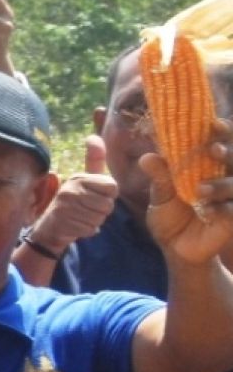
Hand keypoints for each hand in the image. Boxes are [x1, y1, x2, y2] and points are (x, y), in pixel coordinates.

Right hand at [27, 136, 116, 253]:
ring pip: (100, 218)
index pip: (112, 186)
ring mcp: (66, 207)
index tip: (96, 195)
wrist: (50, 227)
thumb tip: (93, 136)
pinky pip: (91, 229)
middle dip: (102, 211)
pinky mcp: (65, 223)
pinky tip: (77, 226)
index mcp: (79, 178)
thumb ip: (94, 160)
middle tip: (87, 209)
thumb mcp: (83, 179)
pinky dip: (87, 230)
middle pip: (108, 204)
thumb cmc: (73, 201)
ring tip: (82, 217)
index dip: (108, 195)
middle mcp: (71, 189)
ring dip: (95, 221)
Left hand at [144, 118, 232, 263]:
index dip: (222, 131)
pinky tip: (207, 213)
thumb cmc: (169, 217)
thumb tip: (146, 157)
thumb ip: (159, 177)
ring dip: (221, 183)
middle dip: (228, 150)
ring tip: (200, 191)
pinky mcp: (232, 218)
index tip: (213, 124)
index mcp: (205, 167)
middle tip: (213, 150)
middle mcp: (222, 177)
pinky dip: (223, 209)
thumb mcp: (160, 196)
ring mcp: (230, 197)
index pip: (219, 142)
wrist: (175, 248)